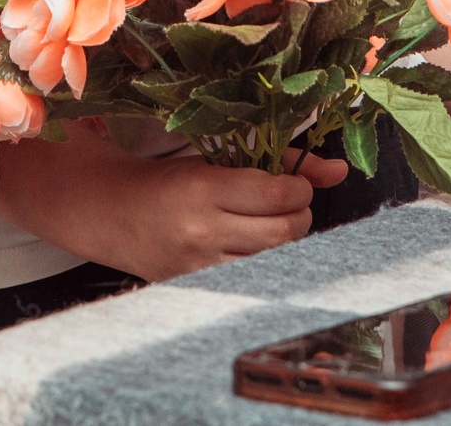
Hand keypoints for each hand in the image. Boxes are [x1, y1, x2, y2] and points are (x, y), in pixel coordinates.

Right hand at [104, 149, 345, 281]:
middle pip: (284, 234)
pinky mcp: (199, 290)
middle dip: (300, 216)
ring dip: (286, 243)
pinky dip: (264, 264)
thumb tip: (338, 170)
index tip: (295, 185)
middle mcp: (202, 233)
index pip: (277, 195)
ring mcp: (200, 268)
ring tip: (270, 227)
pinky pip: (253, 281)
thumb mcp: (216, 160)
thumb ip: (278, 162)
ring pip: (274, 262)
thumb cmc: (166, 181)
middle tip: (289, 207)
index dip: (300, 189)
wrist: (112, 213)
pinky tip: (253, 250)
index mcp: (203, 190)